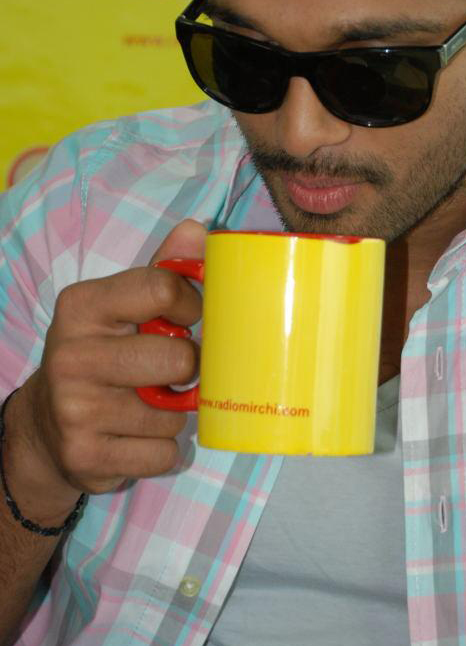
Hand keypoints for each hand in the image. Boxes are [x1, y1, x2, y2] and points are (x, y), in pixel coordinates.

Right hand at [3, 220, 205, 523]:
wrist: (44, 426)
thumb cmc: (100, 353)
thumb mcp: (120, 305)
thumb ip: (162, 269)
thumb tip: (199, 230)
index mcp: (82, 307)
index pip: (164, 290)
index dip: (192, 305)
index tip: (189, 317)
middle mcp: (72, 356)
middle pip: (178, 358)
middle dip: (186, 366)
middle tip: (171, 368)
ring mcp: (76, 411)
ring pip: (174, 413)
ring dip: (174, 412)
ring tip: (149, 402)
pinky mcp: (86, 458)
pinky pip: (163, 453)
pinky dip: (162, 448)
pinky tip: (137, 435)